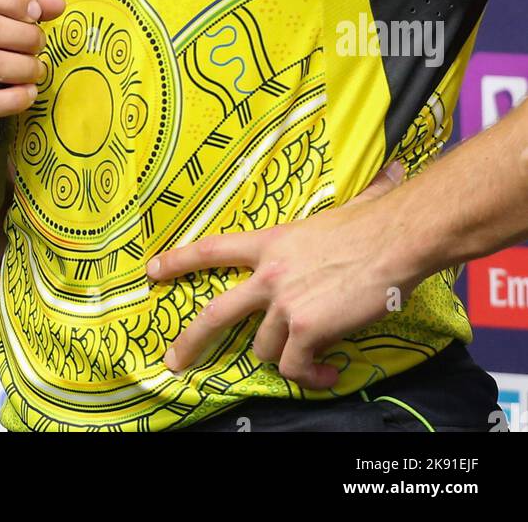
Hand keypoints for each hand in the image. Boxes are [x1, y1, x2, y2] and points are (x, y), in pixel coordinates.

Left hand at [147, 160, 416, 389]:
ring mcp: (285, 303)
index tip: (152, 271)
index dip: (179, 261)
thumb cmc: (376, 222)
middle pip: (216, 312)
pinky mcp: (307, 329)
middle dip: (191, 340)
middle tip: (174, 361)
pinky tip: (327, 373)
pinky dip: (310, 377)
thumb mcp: (343, 210)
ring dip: (287, 361)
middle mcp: (270, 273)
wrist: (396, 239)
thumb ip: (347, 204)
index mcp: (272, 242)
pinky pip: (296, 368)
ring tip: (313, 363)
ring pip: (265, 349)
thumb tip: (390, 172)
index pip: (213, 249)